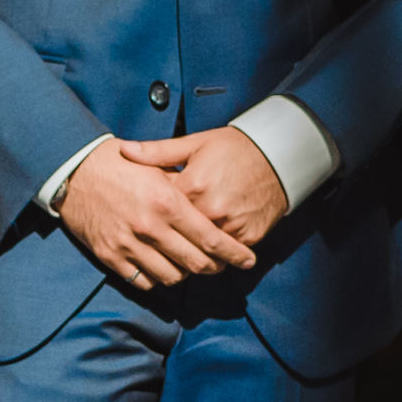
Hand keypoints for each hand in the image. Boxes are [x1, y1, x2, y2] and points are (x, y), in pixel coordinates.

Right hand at [56, 143, 259, 289]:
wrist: (74, 170)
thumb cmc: (119, 163)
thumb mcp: (156, 167)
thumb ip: (185, 189)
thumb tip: (215, 206)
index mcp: (167, 202)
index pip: (211, 238)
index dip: (234, 253)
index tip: (247, 260)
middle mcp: (150, 227)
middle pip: (196, 264)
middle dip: (215, 268)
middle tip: (221, 265)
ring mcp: (129, 245)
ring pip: (172, 278)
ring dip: (186, 275)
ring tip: (190, 264)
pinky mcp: (111, 256)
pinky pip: (144, 281)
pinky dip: (158, 279)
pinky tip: (163, 267)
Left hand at [112, 127, 290, 248]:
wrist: (278, 156)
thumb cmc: (233, 148)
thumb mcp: (195, 144)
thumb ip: (157, 152)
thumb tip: (123, 150)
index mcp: (193, 186)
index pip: (161, 210)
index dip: (152, 211)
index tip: (144, 211)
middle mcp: (211, 209)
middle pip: (178, 236)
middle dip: (167, 240)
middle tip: (156, 241)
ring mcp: (231, 226)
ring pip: (200, 252)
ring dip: (190, 254)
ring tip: (180, 251)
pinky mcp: (248, 237)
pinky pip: (224, 256)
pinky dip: (214, 257)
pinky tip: (204, 253)